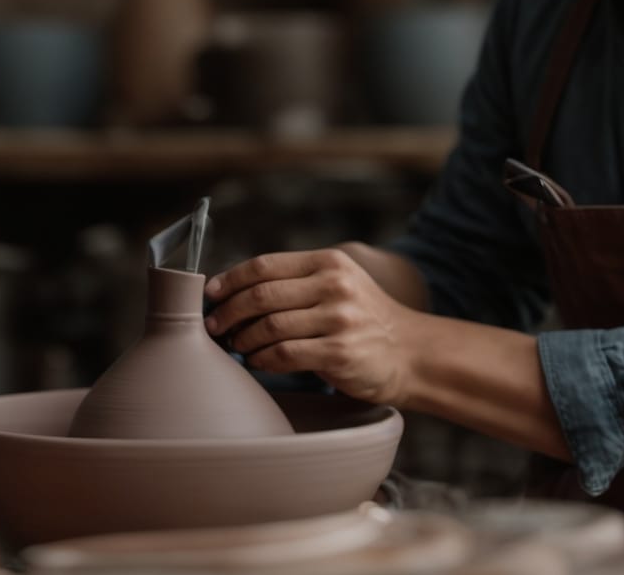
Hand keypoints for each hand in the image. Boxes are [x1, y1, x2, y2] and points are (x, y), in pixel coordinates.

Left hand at [204, 246, 422, 406]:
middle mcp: (334, 285)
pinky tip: (258, 362)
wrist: (412, 353)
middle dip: (228, 312)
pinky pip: (284, 355)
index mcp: (329, 262)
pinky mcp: (339, 352)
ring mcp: (338, 319)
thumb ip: (297, 282)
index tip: (211, 294)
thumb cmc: (365, 321)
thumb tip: (234, 293)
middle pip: (261, 295)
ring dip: (242, 340)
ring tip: (236, 347)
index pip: (265, 265)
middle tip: (214, 326)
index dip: (230, 280)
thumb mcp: (339, 285)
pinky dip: (262, 360)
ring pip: (268, 327)